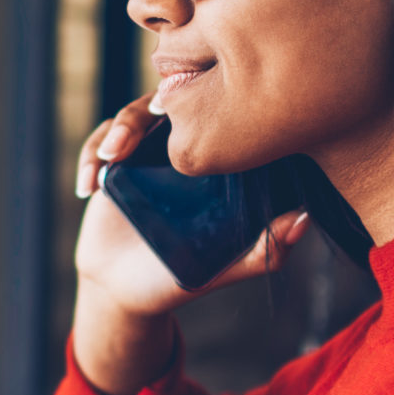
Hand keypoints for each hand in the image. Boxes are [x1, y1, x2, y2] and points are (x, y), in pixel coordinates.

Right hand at [70, 98, 310, 394]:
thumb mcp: (222, 269)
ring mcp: (147, 152)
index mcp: (217, 166)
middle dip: (154, 109)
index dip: (210, 106)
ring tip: (110, 159)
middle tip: (147, 122)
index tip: (193, 122)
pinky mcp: (114, 162)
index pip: (220, 118)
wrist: (121, 291)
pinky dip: (91, 156)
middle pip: (174, 103)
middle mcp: (184, 151)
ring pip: (133, 114)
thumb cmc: (176, 279)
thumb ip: (263, 251)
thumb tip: (304, 220)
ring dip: (119, 130)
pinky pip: (101, 140)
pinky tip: (88, 188)